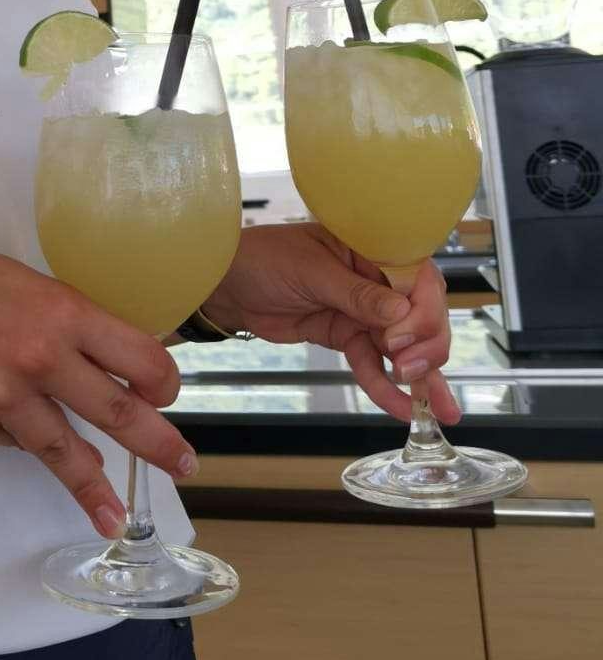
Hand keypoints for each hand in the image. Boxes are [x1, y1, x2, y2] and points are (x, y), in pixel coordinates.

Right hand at [0, 229, 197, 536]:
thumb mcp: (25, 283)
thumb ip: (65, 322)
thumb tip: (103, 365)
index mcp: (62, 310)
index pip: (139, 357)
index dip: (162, 381)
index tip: (167, 394)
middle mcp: (41, 357)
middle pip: (118, 413)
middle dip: (158, 445)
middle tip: (185, 466)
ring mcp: (5, 397)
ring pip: (65, 451)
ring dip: (95, 488)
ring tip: (116, 517)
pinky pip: (12, 440)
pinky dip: (22, 436)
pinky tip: (13, 422)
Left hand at [200, 223, 459, 424]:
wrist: (226, 285)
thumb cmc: (263, 258)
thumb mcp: (310, 271)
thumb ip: (356, 294)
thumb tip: (401, 314)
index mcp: (373, 249)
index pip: (419, 279)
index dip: (423, 311)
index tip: (402, 337)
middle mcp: (377, 280)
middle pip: (421, 315)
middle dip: (425, 346)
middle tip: (407, 369)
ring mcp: (363, 311)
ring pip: (405, 346)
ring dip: (421, 377)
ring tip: (433, 409)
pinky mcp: (346, 336)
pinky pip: (373, 364)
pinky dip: (386, 388)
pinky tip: (403, 410)